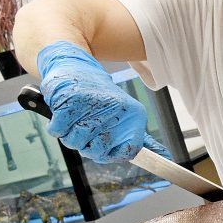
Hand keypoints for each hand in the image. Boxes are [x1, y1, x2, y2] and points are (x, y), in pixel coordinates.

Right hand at [37, 41, 171, 162]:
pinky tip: (65, 112)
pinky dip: (57, 125)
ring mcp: (91, 105)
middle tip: (86, 131)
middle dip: (86, 145)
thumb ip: (142, 140)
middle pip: (95, 151)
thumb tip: (165, 157)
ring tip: (76, 119)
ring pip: (74, 142)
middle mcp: (116, 109)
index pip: (128, 151)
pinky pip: (58, 131)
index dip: (111, 156)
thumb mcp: (128, 114)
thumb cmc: (101, 97)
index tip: (103, 152)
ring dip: (70, 135)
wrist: (76, 65)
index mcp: (134, 114)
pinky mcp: (69, 100)